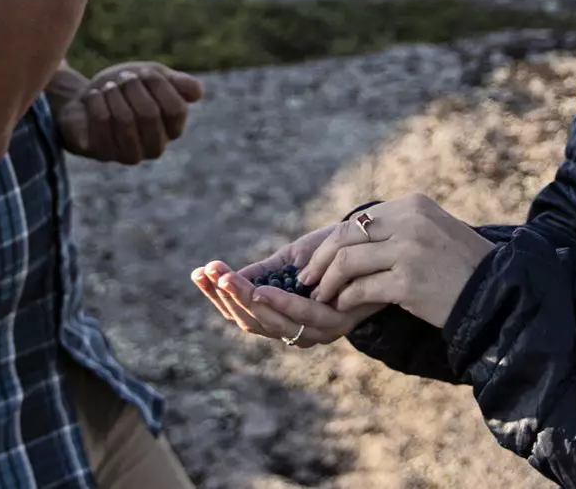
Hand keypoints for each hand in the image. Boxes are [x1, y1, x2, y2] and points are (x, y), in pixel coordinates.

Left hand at [47, 62, 203, 163]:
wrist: (90, 96)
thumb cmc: (127, 88)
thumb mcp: (154, 77)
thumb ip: (179, 83)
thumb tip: (197, 93)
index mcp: (173, 130)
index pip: (175, 109)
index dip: (159, 85)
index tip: (144, 72)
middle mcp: (154, 148)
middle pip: (149, 114)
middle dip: (133, 88)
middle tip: (123, 78)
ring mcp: (128, 154)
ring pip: (124, 119)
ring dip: (114, 94)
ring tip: (107, 87)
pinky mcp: (101, 153)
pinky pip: (101, 122)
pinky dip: (97, 101)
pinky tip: (94, 95)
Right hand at [191, 221, 388, 348]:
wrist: (377, 243)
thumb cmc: (336, 250)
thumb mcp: (292, 258)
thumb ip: (263, 271)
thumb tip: (223, 277)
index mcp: (282, 315)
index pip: (241, 313)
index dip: (218, 295)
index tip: (198, 272)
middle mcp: (296, 330)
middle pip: (250, 321)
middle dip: (226, 297)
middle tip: (209, 273)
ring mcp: (315, 332)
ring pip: (270, 323)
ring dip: (245, 300)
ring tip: (226, 278)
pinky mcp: (335, 327)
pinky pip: (300, 320)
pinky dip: (278, 305)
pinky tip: (260, 290)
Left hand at [301, 193, 495, 328]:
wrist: (496, 293)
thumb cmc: (462, 267)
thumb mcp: (431, 231)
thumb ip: (397, 228)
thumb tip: (351, 237)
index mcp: (414, 205)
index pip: (358, 220)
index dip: (331, 242)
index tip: (316, 261)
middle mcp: (410, 221)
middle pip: (345, 238)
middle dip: (320, 261)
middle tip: (307, 280)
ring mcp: (410, 251)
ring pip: (348, 263)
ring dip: (328, 283)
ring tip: (322, 298)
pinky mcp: (409, 282)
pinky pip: (362, 289)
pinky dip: (347, 300)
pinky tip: (344, 307)